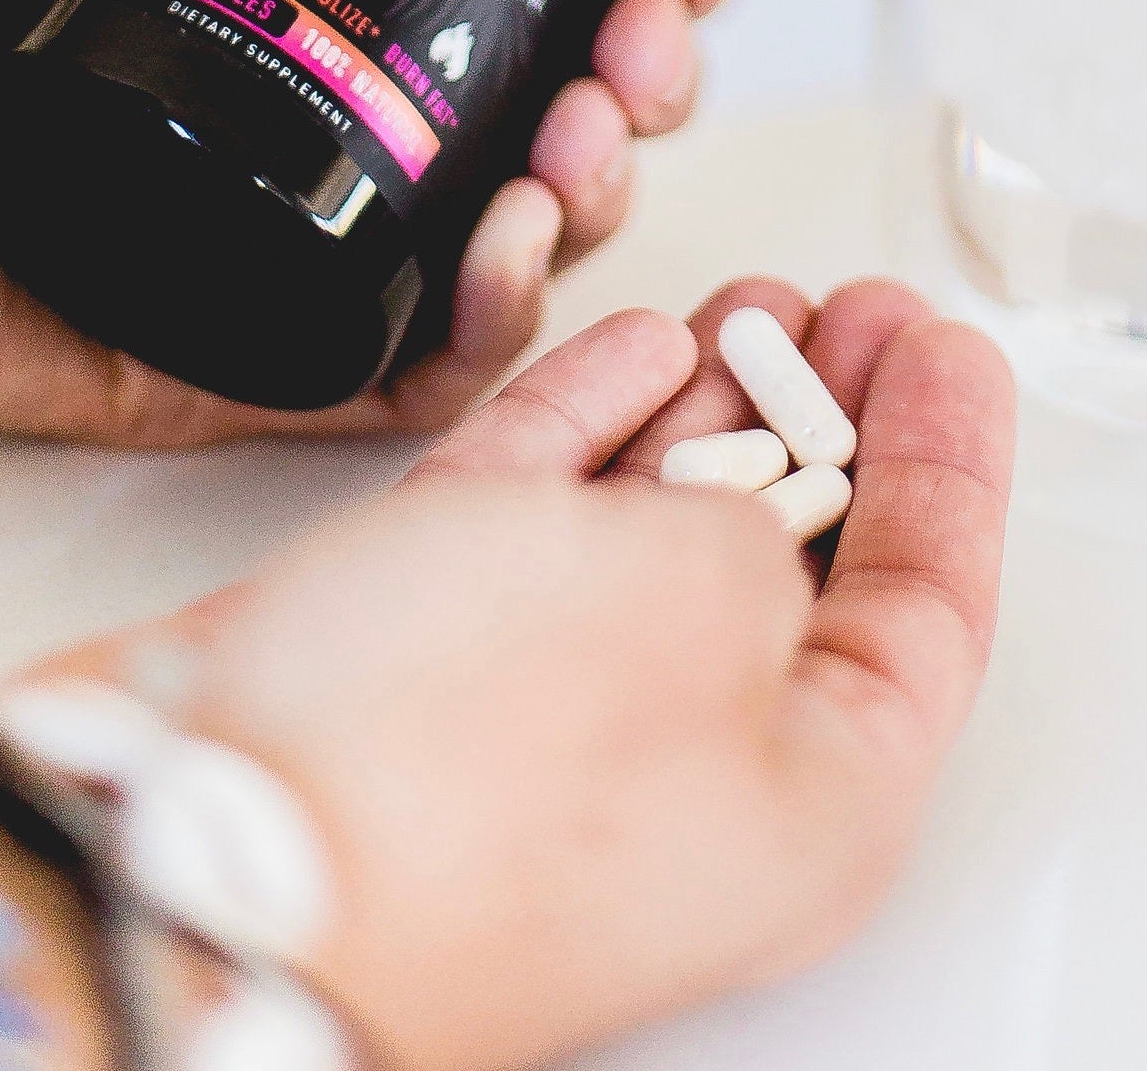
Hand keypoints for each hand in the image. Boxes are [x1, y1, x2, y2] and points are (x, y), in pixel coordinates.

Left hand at [0, 0, 751, 443]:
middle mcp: (337, 80)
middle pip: (575, 101)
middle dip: (657, 75)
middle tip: (644, 40)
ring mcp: (294, 215)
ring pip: (523, 238)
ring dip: (605, 193)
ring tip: (583, 139)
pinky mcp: (231, 344)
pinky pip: (410, 367)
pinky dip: (491, 326)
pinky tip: (506, 248)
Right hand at [25, 278, 1017, 1070]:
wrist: (194, 841)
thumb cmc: (459, 774)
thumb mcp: (709, 597)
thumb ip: (763, 534)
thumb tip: (732, 524)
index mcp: (811, 805)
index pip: (929, 613)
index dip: (952, 461)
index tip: (950, 344)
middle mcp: (688, 777)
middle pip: (801, 570)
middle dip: (833, 421)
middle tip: (857, 308)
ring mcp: (548, 724)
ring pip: (664, 536)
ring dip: (716, 412)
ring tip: (756, 306)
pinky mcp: (424, 669)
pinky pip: (542, 526)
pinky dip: (593, 429)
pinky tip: (639, 348)